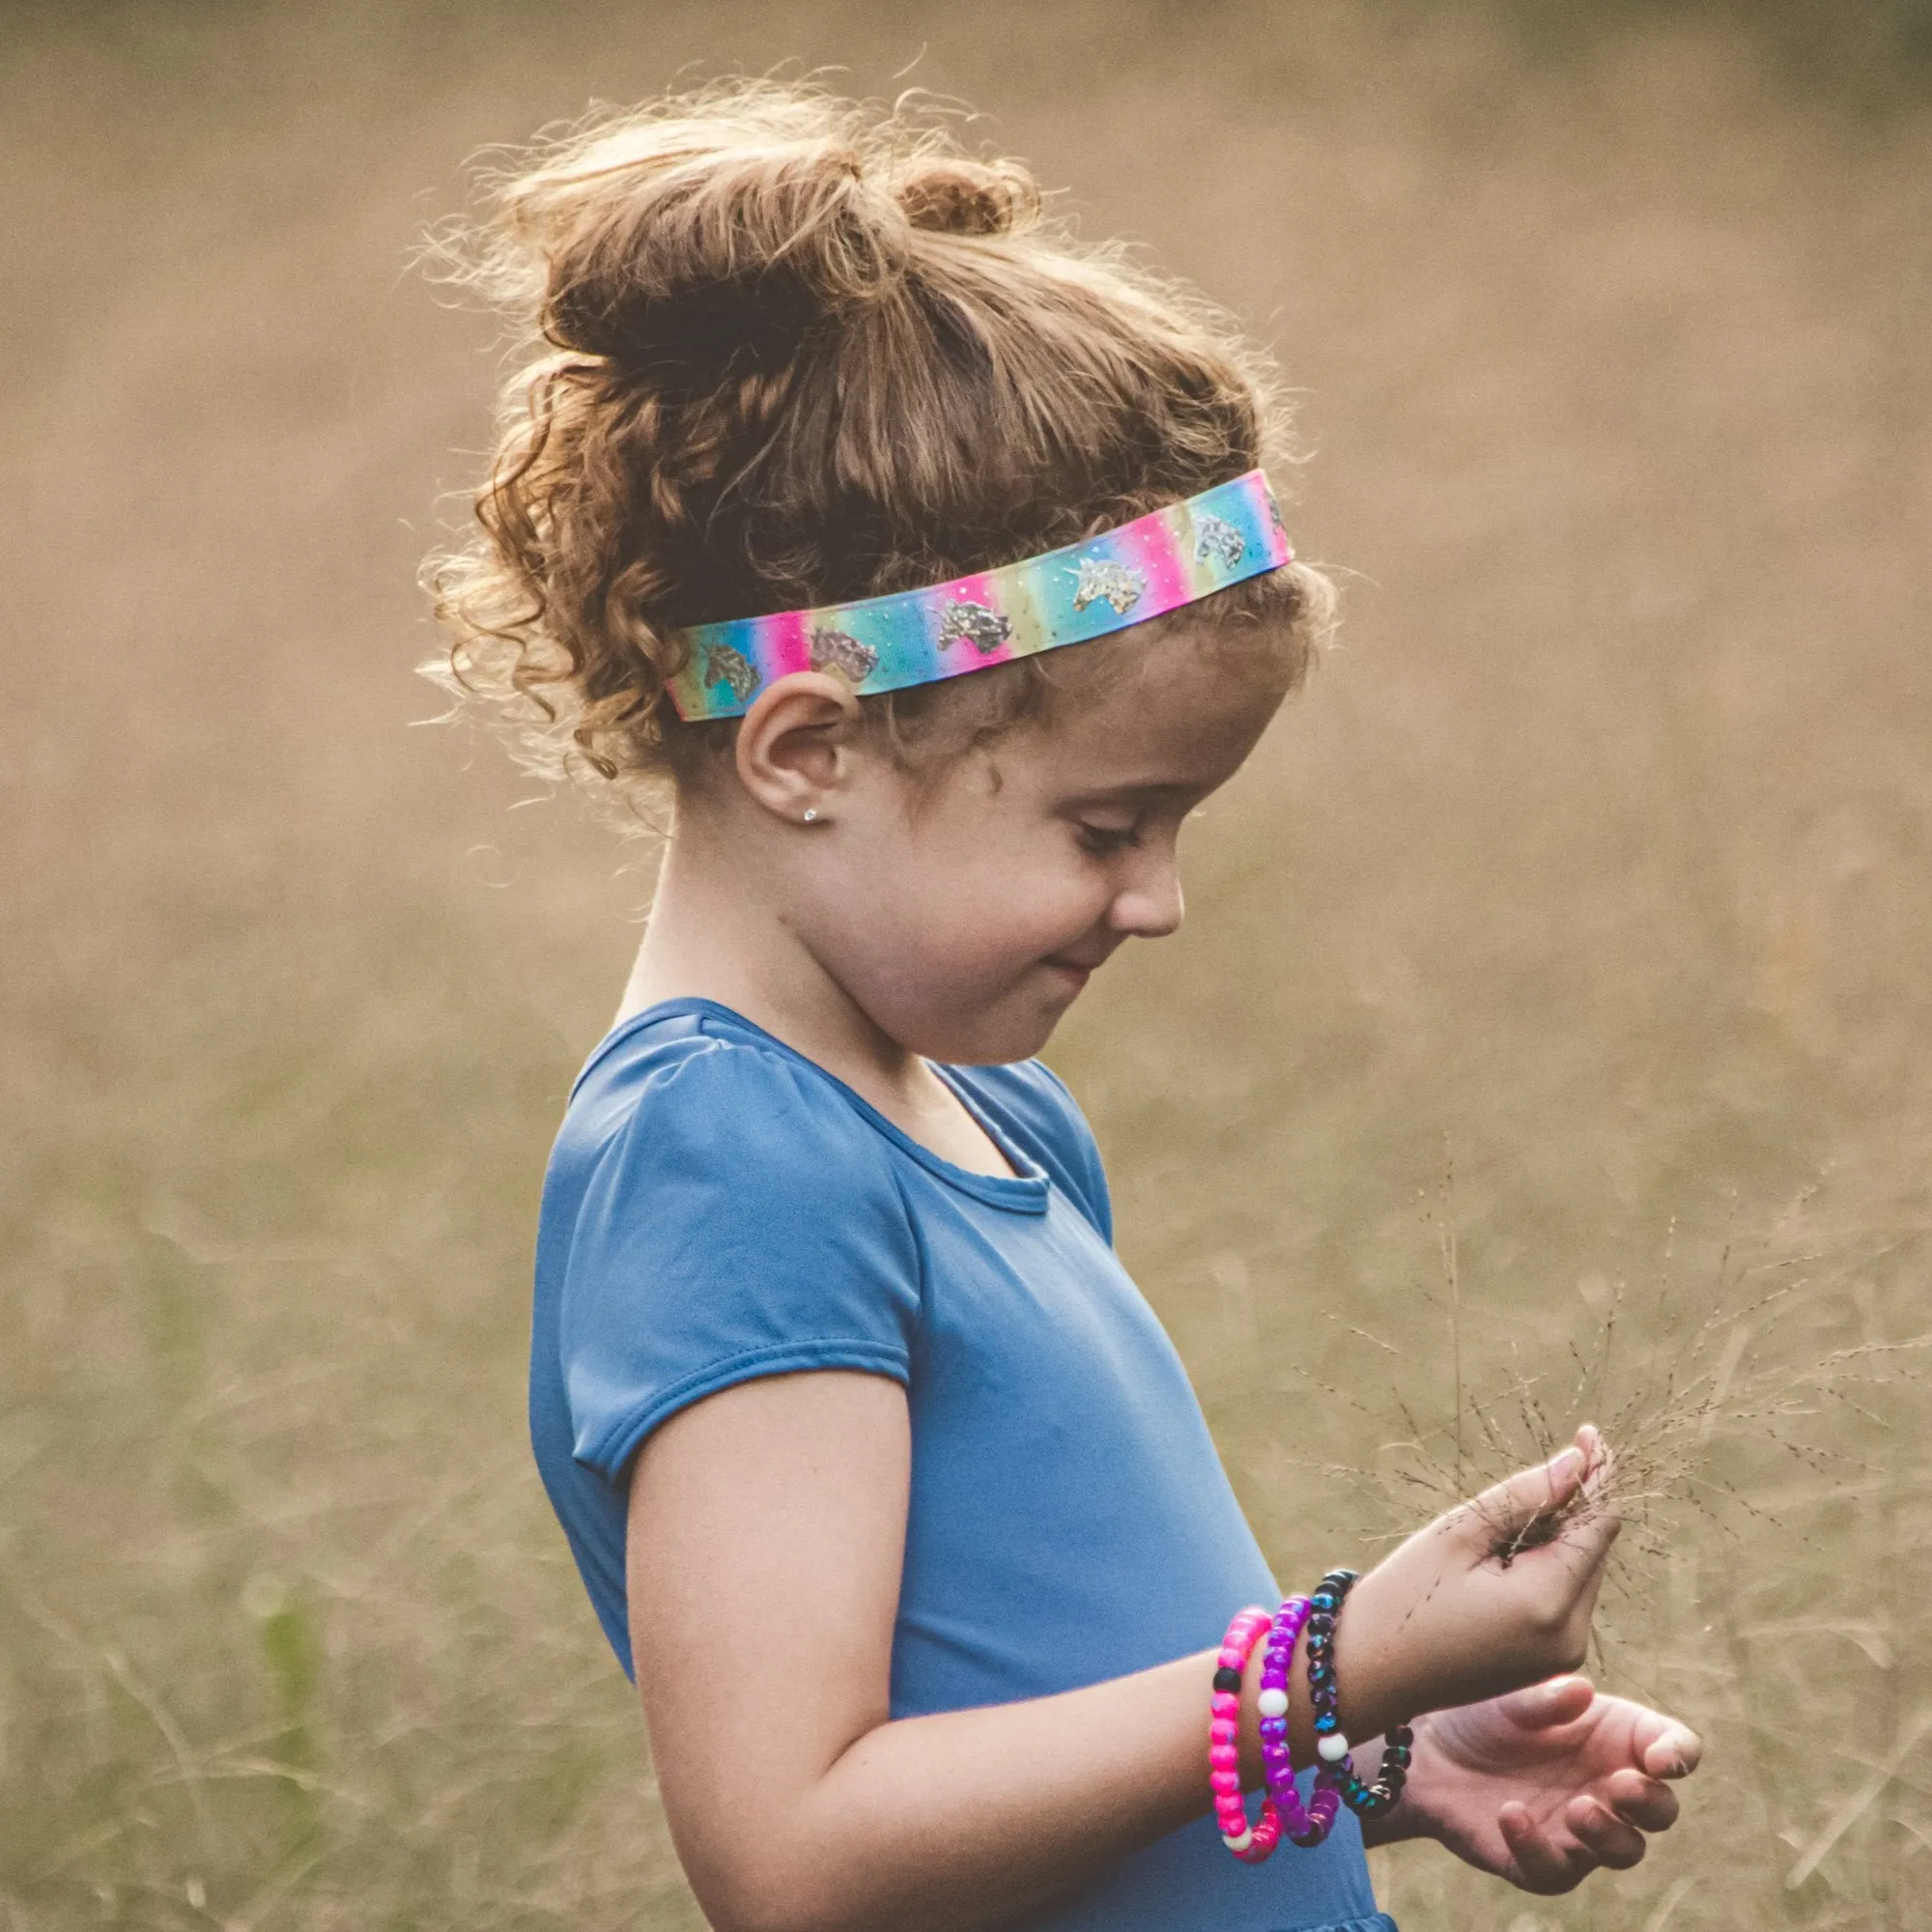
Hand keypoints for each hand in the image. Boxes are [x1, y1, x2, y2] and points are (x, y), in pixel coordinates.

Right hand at [1337, 1426, 1620, 1728]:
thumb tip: (1579, 1462)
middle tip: (1544, 1464)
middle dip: (1577, 1505)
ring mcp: (1563, 1656)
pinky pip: (1566, 1599)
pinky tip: (1504, 1555)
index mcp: (1547, 1604)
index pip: (1598, 1525)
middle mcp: (1570, 1637)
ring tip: (1502, 1521)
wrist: (1371, 1672)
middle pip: (1594, 1550)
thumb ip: (1526, 1497)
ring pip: (1582, 1573)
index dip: (1599, 1476)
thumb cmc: (1407, 1596)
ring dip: (1560, 1535)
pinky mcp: (1549, 1662)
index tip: (1590, 1433)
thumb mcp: (1459, 1534)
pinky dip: (1548, 1567)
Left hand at [1369, 1676, 1701, 1892]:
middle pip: (1659, 1810)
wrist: (1426, 1748)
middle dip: (1650, 1803)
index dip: (1678, 1755)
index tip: (1663, 1758)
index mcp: (1617, 1738)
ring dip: (1608, 1835)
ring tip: (1577, 1807)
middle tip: (1621, 1785)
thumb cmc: (1483, 1711)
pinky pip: (1554, 1870)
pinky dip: (1538, 1848)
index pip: (1673, 1749)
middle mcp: (1608, 1788)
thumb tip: (1581, 1692)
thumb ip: (1546, 1698)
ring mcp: (1578, 1830)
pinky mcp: (1540, 1861)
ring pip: (1623, 1851)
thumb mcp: (1510, 1695)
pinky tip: (1512, 1815)